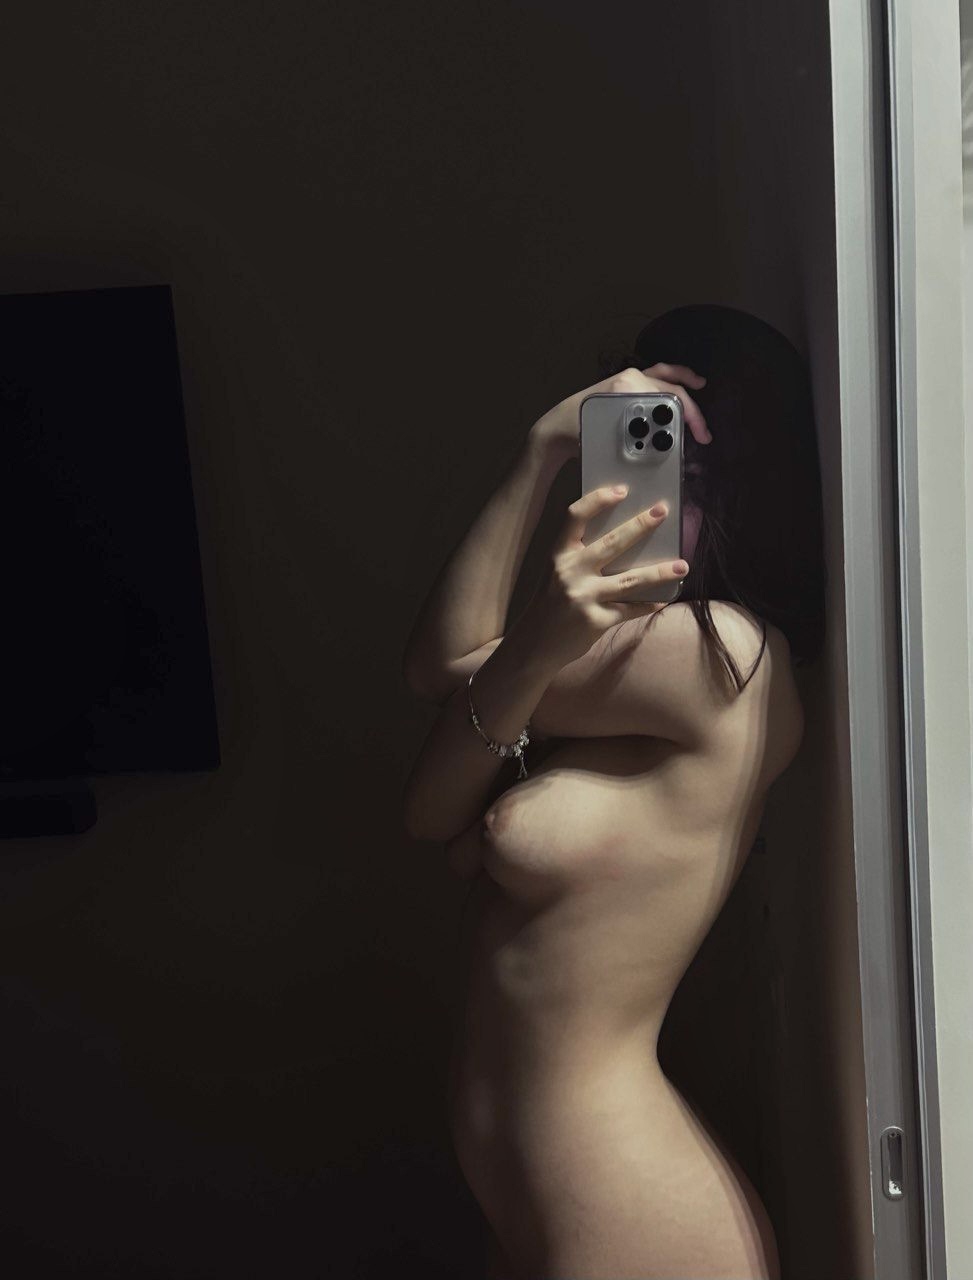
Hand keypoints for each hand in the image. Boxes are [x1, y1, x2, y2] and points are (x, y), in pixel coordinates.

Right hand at [519, 483, 687, 667]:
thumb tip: (624, 538)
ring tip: (682, 565)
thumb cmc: (550, 603)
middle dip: (640, 525)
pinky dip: (649, 604)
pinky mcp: (596, 621)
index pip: (575, 517)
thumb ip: (579, 555)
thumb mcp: (555, 572)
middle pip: (612, 543)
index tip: (622, 489)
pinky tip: (664, 599)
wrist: (535, 645)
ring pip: (629, 581)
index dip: (598, 500)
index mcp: (557, 555)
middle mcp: (569, 572)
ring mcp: (583, 598)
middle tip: (662, 511)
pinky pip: (630, 609)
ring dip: (659, 572)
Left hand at [528, 363, 710, 462]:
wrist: (557, 429)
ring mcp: (626, 378)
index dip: (689, 420)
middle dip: (690, 412)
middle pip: (670, 391)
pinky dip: (669, 375)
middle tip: (702, 432)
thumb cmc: (578, 437)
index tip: (699, 438)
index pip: (668, 402)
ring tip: (700, 385)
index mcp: (627, 390)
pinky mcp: (622, 382)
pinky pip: (652, 374)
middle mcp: (629, 379)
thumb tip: (664, 448)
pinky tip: (682, 380)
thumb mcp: (608, 442)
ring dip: (684, 382)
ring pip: (664, 376)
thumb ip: (636, 442)